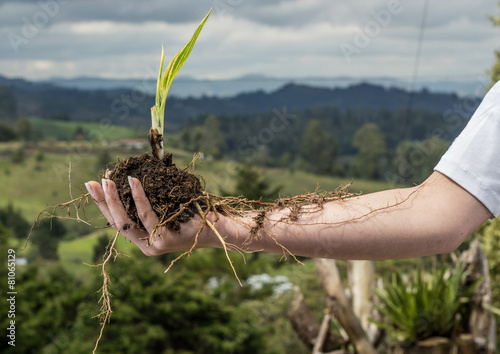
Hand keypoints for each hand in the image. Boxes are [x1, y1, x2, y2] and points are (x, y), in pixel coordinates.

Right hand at [85, 176, 208, 255]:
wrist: (220, 227)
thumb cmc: (195, 212)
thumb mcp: (167, 205)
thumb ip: (150, 199)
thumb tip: (132, 174)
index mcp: (145, 239)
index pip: (118, 222)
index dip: (104, 204)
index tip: (95, 185)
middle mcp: (147, 246)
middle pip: (117, 223)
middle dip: (103, 201)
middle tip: (94, 181)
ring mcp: (154, 245)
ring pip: (127, 221)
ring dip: (114, 199)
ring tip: (109, 179)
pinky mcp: (164, 240)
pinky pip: (147, 214)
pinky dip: (138, 197)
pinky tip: (133, 181)